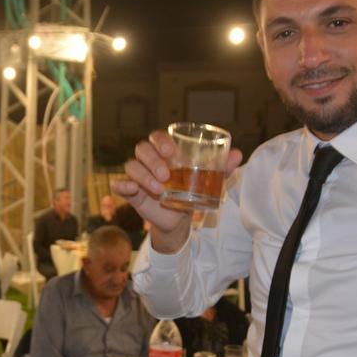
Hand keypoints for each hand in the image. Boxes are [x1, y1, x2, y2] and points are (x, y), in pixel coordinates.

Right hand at [112, 129, 241, 253]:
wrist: (180, 218)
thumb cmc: (192, 191)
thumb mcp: (208, 180)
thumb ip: (222, 167)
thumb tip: (238, 154)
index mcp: (164, 152)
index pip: (156, 137)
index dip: (160, 140)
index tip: (170, 151)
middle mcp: (148, 160)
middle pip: (142, 149)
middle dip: (152, 160)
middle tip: (166, 175)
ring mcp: (138, 176)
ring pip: (131, 166)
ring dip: (142, 175)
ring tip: (158, 189)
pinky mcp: (131, 193)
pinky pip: (119, 185)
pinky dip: (121, 185)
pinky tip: (129, 189)